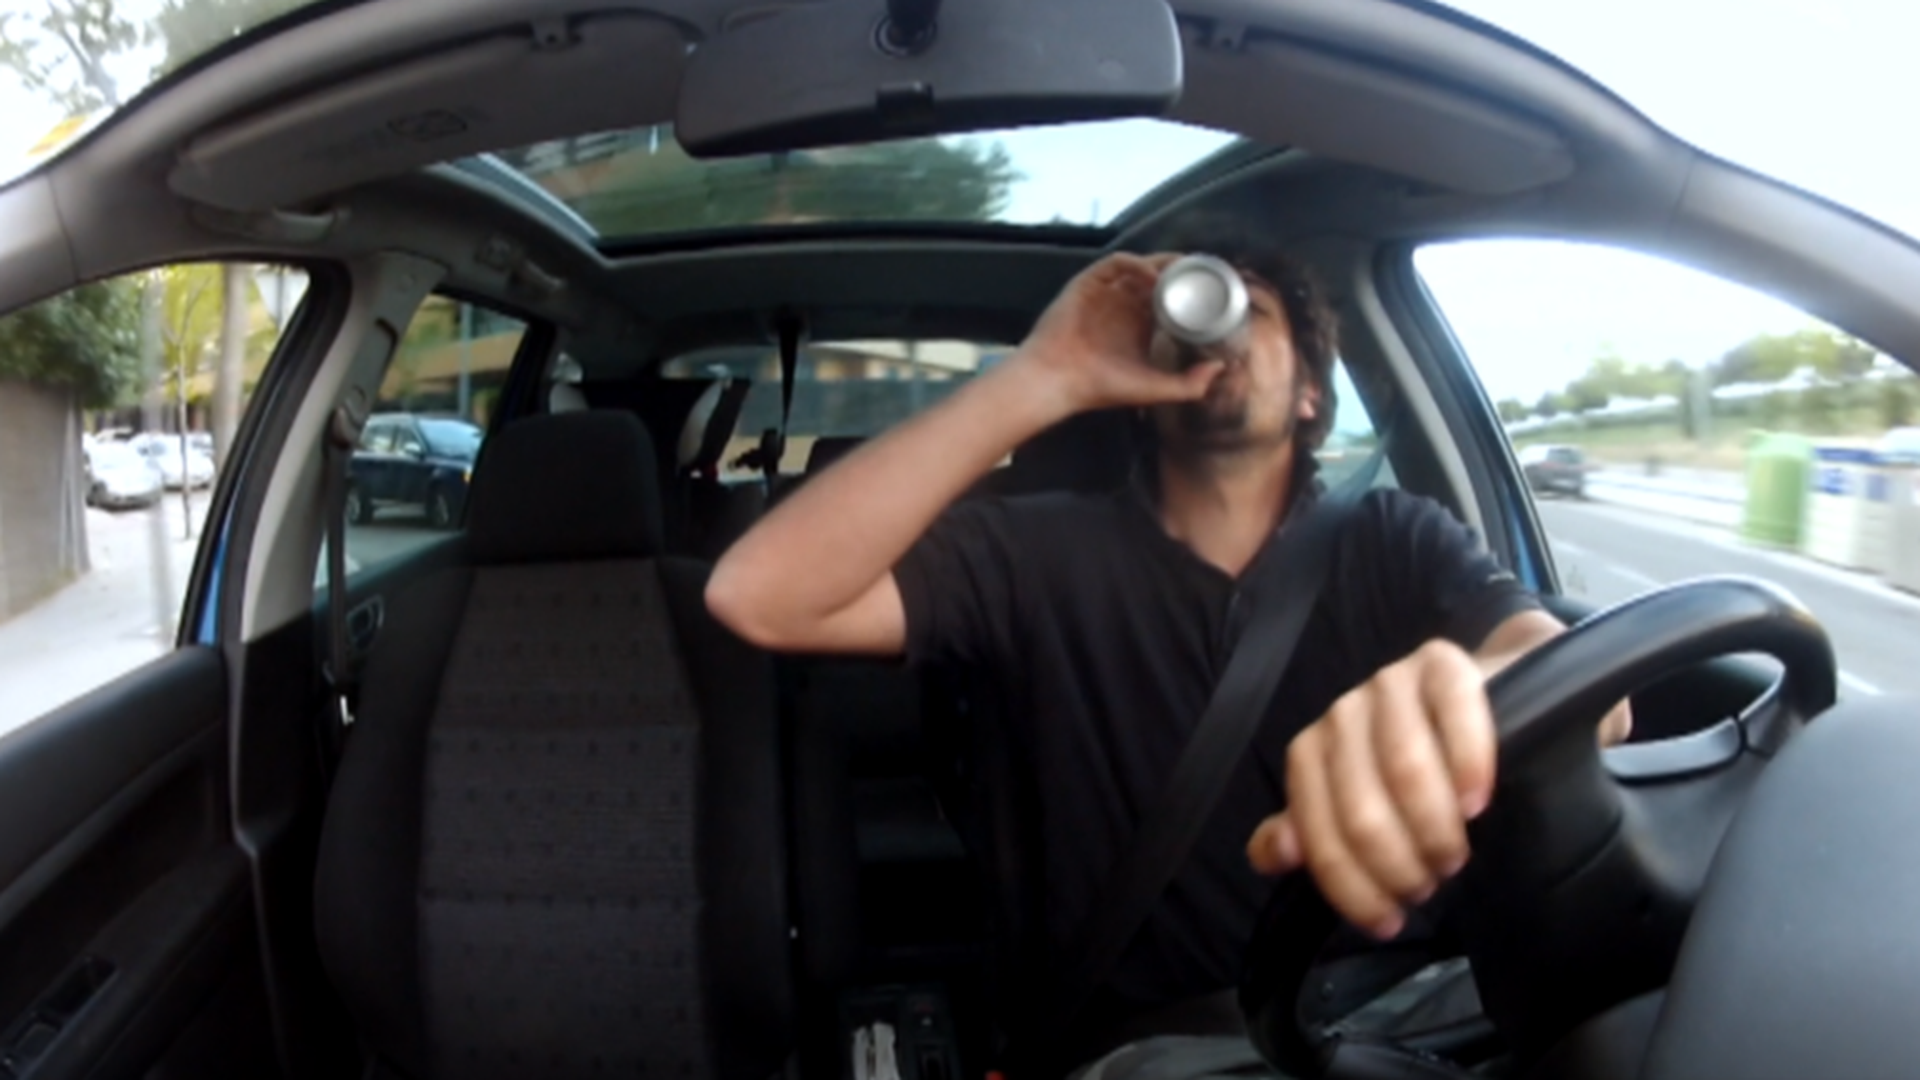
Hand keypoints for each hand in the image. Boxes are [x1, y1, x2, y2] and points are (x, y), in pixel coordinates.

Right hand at [1010, 252, 1225, 413]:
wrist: (1058, 380)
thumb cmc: (1100, 387)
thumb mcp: (1153, 389)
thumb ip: (1189, 384)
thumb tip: (1221, 368)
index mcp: (1139, 326)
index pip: (1170, 300)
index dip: (1190, 293)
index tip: (1211, 290)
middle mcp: (1124, 306)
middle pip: (1158, 278)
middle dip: (1180, 272)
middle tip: (1202, 272)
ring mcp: (1106, 293)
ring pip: (1140, 266)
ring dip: (1161, 265)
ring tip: (1181, 270)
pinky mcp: (1088, 284)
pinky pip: (1115, 263)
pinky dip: (1135, 264)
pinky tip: (1152, 276)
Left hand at [1246, 640, 1495, 939]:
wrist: (1475, 699)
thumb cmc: (1414, 765)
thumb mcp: (1355, 803)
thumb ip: (1313, 831)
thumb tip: (1270, 856)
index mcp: (1311, 754)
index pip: (1319, 835)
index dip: (1353, 889)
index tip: (1389, 921)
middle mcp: (1342, 716)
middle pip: (1363, 813)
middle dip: (1399, 867)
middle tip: (1429, 885)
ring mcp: (1390, 684)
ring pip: (1405, 771)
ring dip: (1435, 830)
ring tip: (1452, 855)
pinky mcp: (1442, 664)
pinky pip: (1454, 714)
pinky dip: (1468, 765)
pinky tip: (1477, 801)